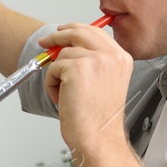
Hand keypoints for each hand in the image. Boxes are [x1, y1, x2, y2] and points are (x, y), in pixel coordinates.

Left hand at [40, 22, 134, 156]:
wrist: (97, 136)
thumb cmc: (97, 117)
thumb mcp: (104, 82)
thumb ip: (94, 62)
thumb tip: (69, 47)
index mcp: (122, 57)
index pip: (96, 32)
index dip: (75, 30)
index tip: (62, 31)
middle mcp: (112, 55)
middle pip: (79, 32)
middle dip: (57, 36)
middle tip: (44, 42)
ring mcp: (96, 59)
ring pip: (62, 53)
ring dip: (56, 74)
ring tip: (65, 94)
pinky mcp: (77, 68)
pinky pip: (53, 68)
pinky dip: (51, 84)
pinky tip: (63, 99)